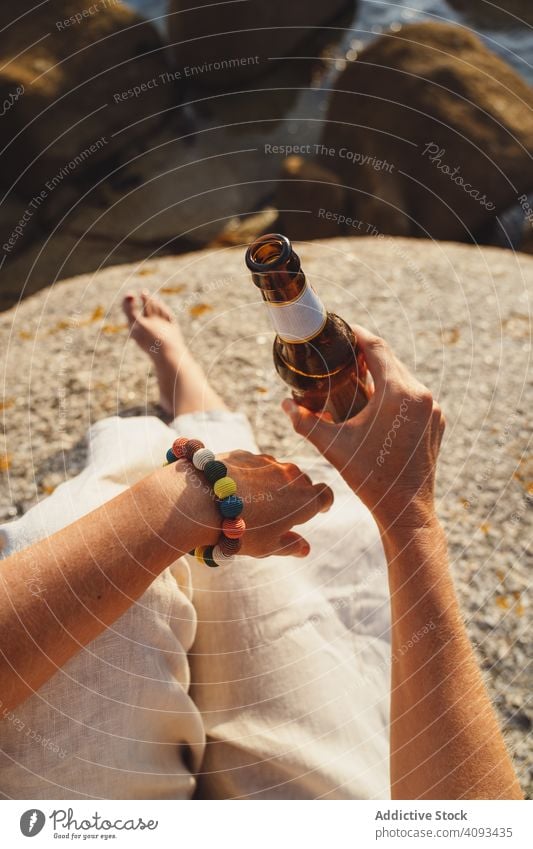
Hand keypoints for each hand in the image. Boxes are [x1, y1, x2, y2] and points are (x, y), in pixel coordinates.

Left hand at [173, 450, 333, 557]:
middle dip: (298, 494)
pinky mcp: (244, 454)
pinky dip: (252, 474)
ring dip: (275, 482)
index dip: (324, 502)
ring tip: (256, 502)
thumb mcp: (267, 547)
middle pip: (303, 482)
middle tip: (283, 511)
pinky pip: (256, 464)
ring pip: (279, 470)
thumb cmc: (239, 530)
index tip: (320, 509)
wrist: (201, 501)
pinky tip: (236, 489)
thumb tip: (305, 548)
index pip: (326, 495)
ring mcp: (267, 462)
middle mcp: (290, 476)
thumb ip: (290, 545)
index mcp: (303, 500)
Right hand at [282, 325, 444, 533]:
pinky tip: (376, 403)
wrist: (406, 511)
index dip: (357, 333)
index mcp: (399, 393)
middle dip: (366, 354)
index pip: (377, 347)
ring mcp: (433, 410)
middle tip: (342, 353)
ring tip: (356, 377)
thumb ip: (306, 422)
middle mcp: (422, 395)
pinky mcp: (437, 423)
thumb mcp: (333, 447)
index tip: (341, 329)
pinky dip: (394, 393)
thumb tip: (284, 404)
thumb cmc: (370, 479)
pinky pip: (414, 397)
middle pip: (391, 361)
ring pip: (403, 379)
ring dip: (381, 374)